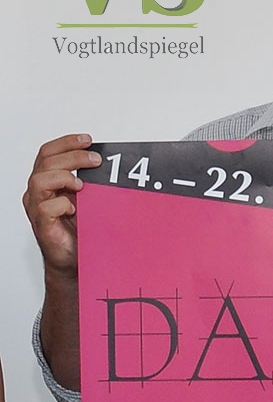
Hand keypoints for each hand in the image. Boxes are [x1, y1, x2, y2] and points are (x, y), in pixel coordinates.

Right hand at [22, 134, 101, 278]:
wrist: (74, 261)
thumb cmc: (79, 231)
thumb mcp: (87, 200)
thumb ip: (89, 182)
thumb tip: (106, 165)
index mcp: (47, 182)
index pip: (49, 153)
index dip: (67, 143)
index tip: (88, 140)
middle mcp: (38, 192)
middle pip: (46, 161)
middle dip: (73, 156)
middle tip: (95, 160)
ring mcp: (37, 208)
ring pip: (40, 179)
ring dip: (64, 177)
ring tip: (81, 185)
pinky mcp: (41, 224)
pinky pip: (46, 207)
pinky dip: (62, 204)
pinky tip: (73, 209)